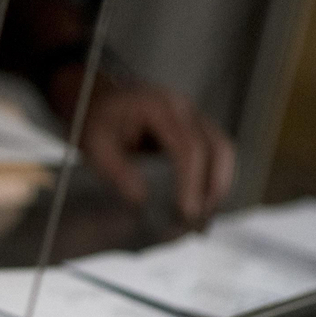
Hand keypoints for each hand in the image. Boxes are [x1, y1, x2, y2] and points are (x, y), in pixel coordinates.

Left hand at [51, 66, 235, 223]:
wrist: (94, 96)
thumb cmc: (93, 118)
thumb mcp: (94, 144)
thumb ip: (115, 172)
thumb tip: (141, 202)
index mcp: (160, 107)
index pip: (189, 148)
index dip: (191, 183)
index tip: (185, 212)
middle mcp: (184, 108)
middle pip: (217, 148)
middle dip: (212, 187)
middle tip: (197, 220)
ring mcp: (193, 116)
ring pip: (222, 150)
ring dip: (218, 184)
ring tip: (201, 218)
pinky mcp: (194, 128)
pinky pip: (214, 152)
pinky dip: (212, 178)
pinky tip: (200, 203)